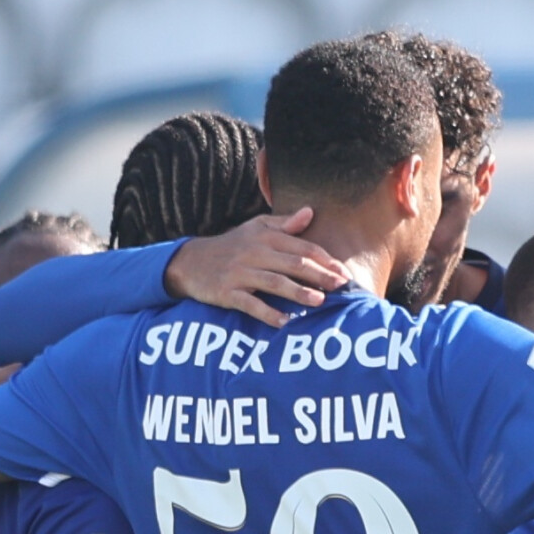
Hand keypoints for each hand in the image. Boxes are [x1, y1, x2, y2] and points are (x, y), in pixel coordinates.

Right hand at [162, 208, 350, 327]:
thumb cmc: (231, 245)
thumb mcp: (255, 228)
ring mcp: (240, 273)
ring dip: (297, 292)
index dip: (324, 259)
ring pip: (274, 283)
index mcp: (265, 237)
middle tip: (341, 286)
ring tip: (319, 301)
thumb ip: (284, 223)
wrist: (190, 261)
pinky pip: (249, 304)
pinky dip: (267, 312)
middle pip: (292, 264)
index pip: (301, 247)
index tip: (343, 272)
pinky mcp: (226, 292)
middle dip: (319, 275)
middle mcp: (254, 253)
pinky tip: (284, 321)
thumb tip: (310, 212)